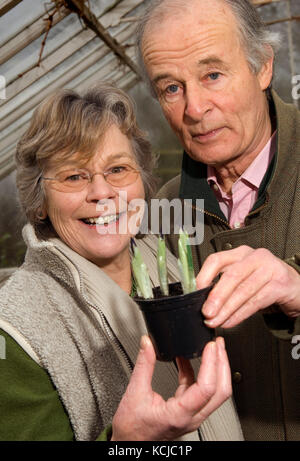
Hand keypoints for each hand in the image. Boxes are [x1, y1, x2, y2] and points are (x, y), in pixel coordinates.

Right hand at [111, 336, 230, 440]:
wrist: (129, 443)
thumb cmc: (132, 428)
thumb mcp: (135, 392)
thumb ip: (144, 365)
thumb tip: (147, 343)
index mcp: (179, 414)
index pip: (206, 388)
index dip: (211, 364)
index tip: (210, 346)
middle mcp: (191, 418)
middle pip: (220, 391)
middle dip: (222, 364)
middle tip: (218, 344)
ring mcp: (192, 416)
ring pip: (215, 393)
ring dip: (215, 368)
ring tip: (210, 349)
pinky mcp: (188, 412)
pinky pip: (201, 391)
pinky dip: (198, 373)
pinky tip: (188, 360)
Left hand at [197, 245, 299, 328]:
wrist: (295, 287)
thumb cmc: (264, 283)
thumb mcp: (243, 278)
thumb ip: (224, 284)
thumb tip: (201, 301)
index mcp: (240, 253)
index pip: (217, 260)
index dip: (204, 276)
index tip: (195, 294)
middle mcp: (255, 256)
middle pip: (231, 276)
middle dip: (216, 297)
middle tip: (206, 313)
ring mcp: (270, 268)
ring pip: (243, 291)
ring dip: (226, 310)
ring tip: (215, 321)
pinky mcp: (280, 284)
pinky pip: (256, 301)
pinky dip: (240, 314)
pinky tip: (230, 322)